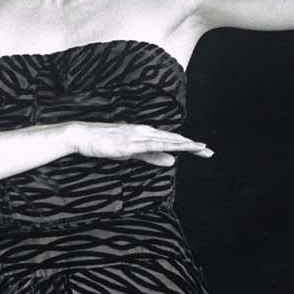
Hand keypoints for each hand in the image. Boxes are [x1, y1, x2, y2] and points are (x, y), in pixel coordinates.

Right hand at [64, 121, 214, 167]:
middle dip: (192, 146)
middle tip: (210, 152)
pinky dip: (165, 147)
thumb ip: (152, 157)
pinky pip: (150, 146)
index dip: (189, 145)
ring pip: (166, 141)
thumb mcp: (133, 153)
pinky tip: (175, 151)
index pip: (172, 139)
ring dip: (183, 145)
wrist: (83, 135)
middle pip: (173, 139)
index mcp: (146, 133)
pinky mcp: (129, 143)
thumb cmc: (105, 143)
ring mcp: (138, 136)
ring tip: (200, 149)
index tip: (203, 150)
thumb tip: (172, 162)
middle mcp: (145, 132)